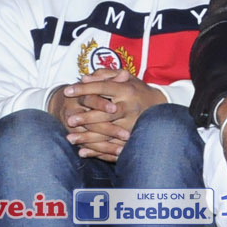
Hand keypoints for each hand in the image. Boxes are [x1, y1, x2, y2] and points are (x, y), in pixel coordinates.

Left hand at [52, 70, 166, 161]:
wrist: (159, 106)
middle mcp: (130, 107)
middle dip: (86, 117)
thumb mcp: (124, 76)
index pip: (102, 87)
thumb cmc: (136, 89)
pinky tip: (82, 151)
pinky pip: (113, 147)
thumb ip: (104, 75)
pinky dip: (97, 151)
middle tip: (69, 120)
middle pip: (105, 113)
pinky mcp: (132, 138)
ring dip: (88, 137)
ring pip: (107, 133)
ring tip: (70, 138)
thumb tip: (84, 78)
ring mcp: (131, 124)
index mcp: (126, 90)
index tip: (67, 91)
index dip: (84, 89)